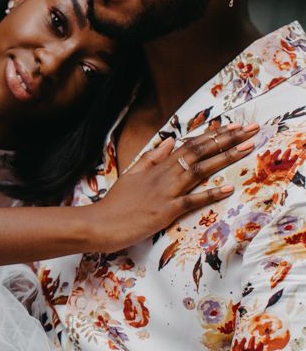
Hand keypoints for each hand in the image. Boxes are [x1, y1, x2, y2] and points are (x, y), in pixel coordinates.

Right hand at [93, 123, 258, 252]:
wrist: (101, 223)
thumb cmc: (116, 203)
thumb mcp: (132, 174)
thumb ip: (151, 157)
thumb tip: (170, 140)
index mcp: (157, 167)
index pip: (188, 145)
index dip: (211, 135)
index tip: (232, 127)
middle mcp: (164, 176)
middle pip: (198, 152)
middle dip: (226, 140)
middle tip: (249, 130)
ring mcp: (166, 192)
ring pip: (199, 170)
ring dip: (224, 158)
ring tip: (246, 148)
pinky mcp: (166, 211)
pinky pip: (192, 200)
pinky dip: (210, 194)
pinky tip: (228, 188)